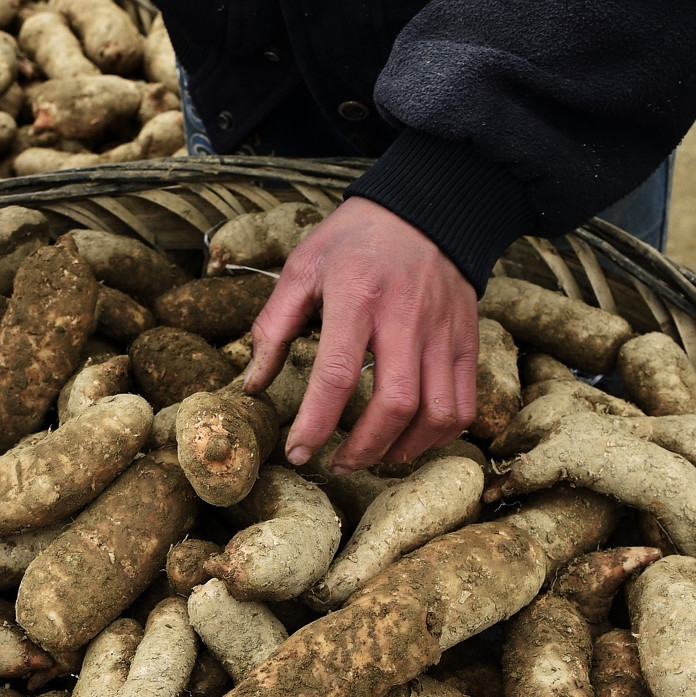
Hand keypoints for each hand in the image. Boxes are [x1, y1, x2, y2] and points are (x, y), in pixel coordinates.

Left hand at [243, 196, 478, 473]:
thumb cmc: (355, 239)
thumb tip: (252, 384)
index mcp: (357, 297)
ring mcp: (443, 331)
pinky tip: (410, 439)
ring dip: (404, 449)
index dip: (316, 423)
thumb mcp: (301, 268)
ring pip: (437, 412)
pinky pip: (463, 402)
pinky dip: (439, 434)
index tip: (298, 452)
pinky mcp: (468, 339)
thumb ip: (272, 327)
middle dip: (363, 448)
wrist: (428, 207)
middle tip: (338, 464)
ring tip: (374, 458)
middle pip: (396, 404)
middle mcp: (406, 318)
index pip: (338, 375)